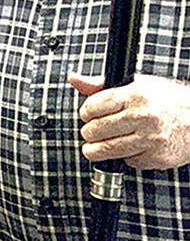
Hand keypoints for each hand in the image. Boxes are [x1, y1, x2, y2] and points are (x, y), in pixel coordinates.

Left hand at [70, 72, 189, 169]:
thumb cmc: (167, 100)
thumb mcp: (137, 84)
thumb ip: (102, 85)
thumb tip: (74, 79)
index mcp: (136, 95)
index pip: (93, 107)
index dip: (86, 112)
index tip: (88, 115)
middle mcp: (144, 117)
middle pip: (96, 130)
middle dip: (89, 132)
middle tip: (92, 131)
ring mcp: (151, 139)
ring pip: (107, 149)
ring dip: (96, 149)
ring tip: (95, 146)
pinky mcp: (157, 157)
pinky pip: (128, 161)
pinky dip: (124, 157)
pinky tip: (130, 147)